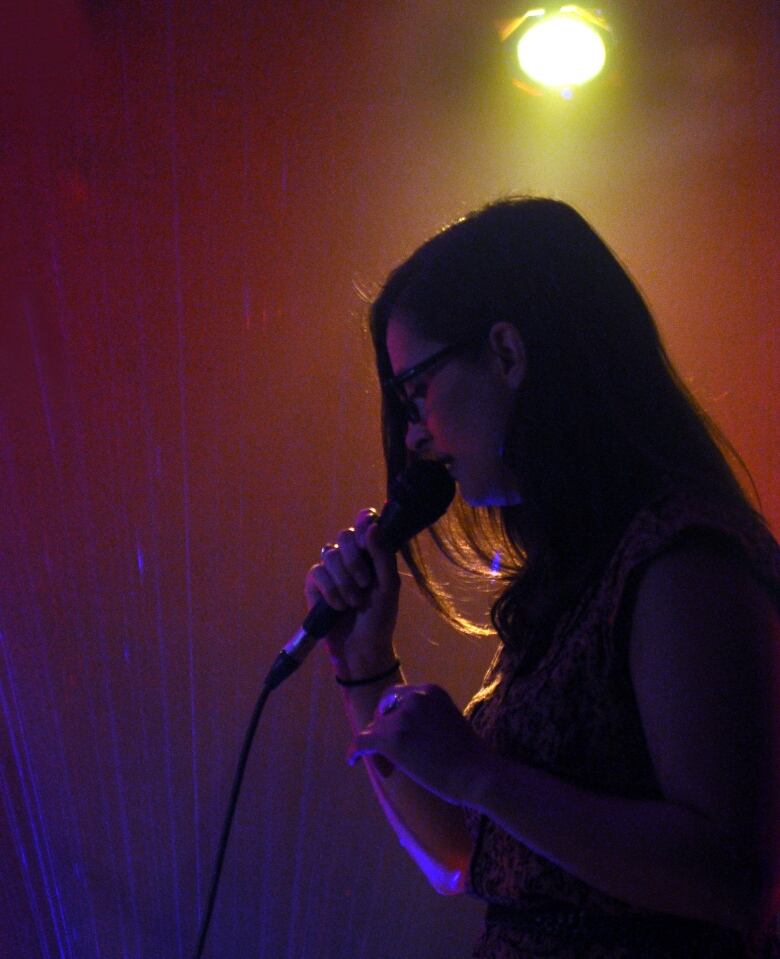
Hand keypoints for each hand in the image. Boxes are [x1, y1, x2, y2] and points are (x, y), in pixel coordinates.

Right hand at [304, 508, 400, 669]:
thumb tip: (372, 526)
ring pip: (330, 554)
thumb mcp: (389, 587)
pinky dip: (330, 591)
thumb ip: (383, 555)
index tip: (367, 540)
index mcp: (372, 552)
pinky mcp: (315, 584)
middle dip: (355, 561)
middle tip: (365, 584)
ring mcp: (332, 569)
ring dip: (344, 581)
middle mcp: (351, 556)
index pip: (365, 521)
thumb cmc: (380, 618)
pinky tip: (338, 606)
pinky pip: (317, 573)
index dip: (364, 523)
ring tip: (354, 602)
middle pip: (345, 536)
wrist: (361, 648)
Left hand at [348, 684, 486, 804]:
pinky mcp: (392, 739)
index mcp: (431, 690)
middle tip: (392, 754)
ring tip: (390, 769)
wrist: (479, 774)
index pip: (398, 697)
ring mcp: (402, 717)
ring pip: (375, 729)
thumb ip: (428, 719)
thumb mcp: (449, 723)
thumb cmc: (472, 758)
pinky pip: (363, 741)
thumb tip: (409, 733)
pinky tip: (353, 760)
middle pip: (384, 709)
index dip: (394, 716)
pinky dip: (356, 751)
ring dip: (380, 748)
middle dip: (383, 728)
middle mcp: (415, 696)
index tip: (400, 736)